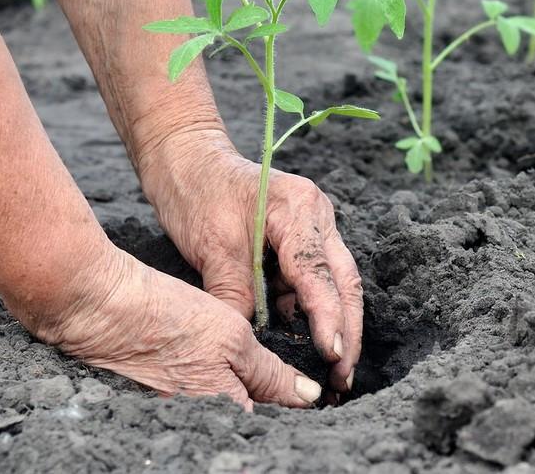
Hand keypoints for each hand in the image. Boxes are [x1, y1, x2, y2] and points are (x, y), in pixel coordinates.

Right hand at [33, 246, 323, 409]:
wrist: (101, 309)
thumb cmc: (169, 318)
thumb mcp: (233, 338)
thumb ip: (271, 373)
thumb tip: (308, 397)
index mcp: (224, 413)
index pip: (273, 423)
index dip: (296, 411)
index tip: (318, 393)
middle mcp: (201, 423)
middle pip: (250, 422)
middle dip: (273, 407)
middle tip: (294, 384)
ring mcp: (180, 415)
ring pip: (228, 411)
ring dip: (249, 398)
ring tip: (262, 375)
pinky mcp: (164, 401)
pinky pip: (204, 403)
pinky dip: (220, 390)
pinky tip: (222, 370)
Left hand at [139, 130, 362, 393]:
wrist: (186, 158)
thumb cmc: (196, 193)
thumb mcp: (212, 248)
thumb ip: (235, 295)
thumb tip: (249, 344)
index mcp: (299, 209)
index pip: (319, 273)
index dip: (328, 318)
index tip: (332, 355)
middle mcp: (318, 216)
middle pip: (345, 280)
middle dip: (348, 330)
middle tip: (344, 376)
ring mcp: (315, 225)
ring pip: (336, 282)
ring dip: (335, 323)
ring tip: (332, 370)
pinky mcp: (302, 238)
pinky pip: (313, 279)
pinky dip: (310, 309)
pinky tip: (306, 340)